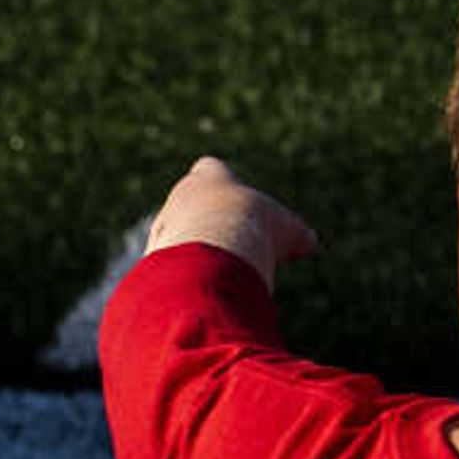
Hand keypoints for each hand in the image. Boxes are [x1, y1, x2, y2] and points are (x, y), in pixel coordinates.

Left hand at [145, 156, 318, 283]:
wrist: (215, 251)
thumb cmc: (254, 230)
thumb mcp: (287, 229)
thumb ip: (293, 233)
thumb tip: (306, 241)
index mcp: (210, 177)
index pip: (210, 169)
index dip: (224, 186)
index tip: (242, 208)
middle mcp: (181, 196)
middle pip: (191, 205)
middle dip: (211, 227)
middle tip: (236, 250)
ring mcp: (164, 226)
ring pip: (176, 237)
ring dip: (196, 255)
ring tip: (222, 274)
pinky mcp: (153, 257)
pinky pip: (166, 267)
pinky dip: (184, 278)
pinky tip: (203, 290)